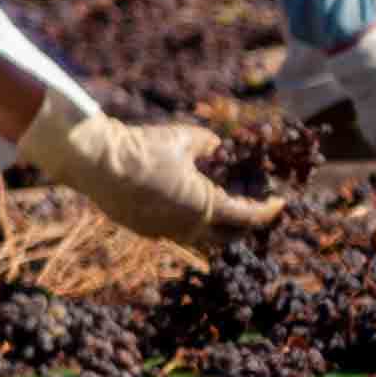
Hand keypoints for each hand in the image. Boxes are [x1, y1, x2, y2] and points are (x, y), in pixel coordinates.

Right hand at [16, 91, 281, 251]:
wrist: (96, 161)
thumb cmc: (143, 148)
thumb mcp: (185, 138)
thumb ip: (210, 145)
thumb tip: (220, 147)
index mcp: (204, 207)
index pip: (248, 217)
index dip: (268, 210)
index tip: (280, 202)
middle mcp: (186, 227)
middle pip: (227, 237)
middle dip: (244, 225)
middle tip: (252, 209)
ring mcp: (162, 233)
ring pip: (200, 238)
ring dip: (215, 226)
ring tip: (218, 208)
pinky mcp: (142, 230)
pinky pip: (175, 232)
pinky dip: (188, 222)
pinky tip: (183, 204)